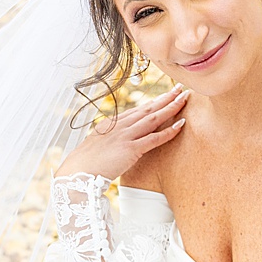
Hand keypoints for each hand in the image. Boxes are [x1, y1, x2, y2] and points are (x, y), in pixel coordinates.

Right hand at [61, 86, 188, 180]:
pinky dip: (169, 131)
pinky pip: (154, 138)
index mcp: (112, 124)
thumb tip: (115, 141)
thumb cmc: (85, 163)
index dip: (153, 102)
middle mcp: (120, 126)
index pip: (137, 110)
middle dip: (166, 97)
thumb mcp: (96, 145)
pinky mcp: (131, 149)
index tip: (165, 95)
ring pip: (154, 118)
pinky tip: (181, 124)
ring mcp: (125, 136)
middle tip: (181, 88)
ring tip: (185, 99)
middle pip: (148, 108)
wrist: (77, 173)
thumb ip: (108, 139)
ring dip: (171, 107)